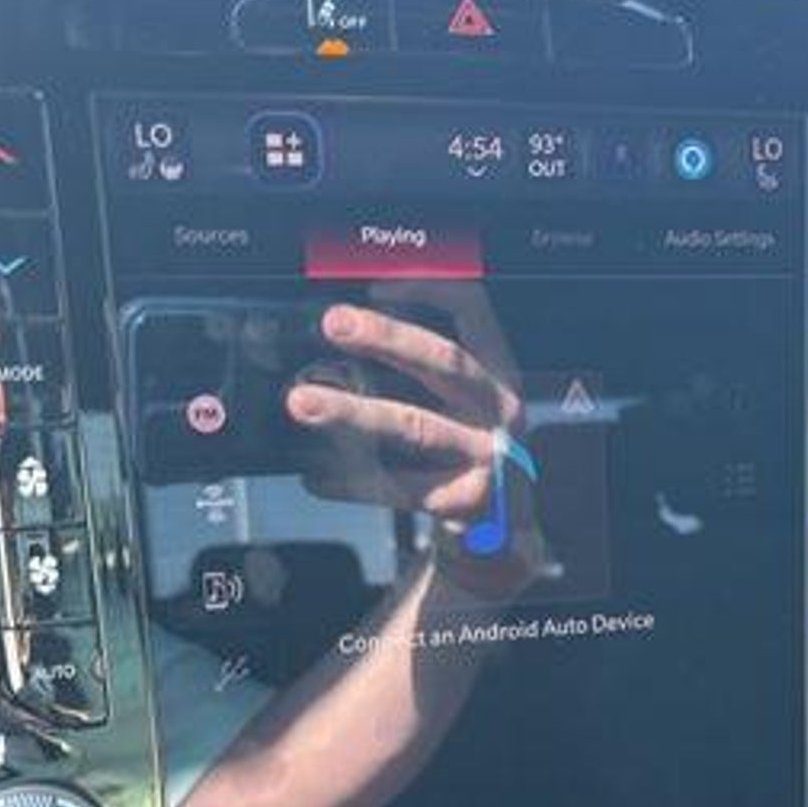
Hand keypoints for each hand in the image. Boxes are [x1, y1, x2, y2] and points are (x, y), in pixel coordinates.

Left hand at [283, 290, 522, 522]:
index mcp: (498, 372)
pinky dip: (349, 482)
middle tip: (335, 323)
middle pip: (445, 363)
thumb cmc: (469, 444)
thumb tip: (351, 324)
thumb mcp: (465, 398)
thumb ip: (423, 365)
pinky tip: (314, 475)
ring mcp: (484, 456)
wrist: (505, 520)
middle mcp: (498, 410)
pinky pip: (395, 488)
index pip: (473, 311)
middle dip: (387, 338)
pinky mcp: (460, 500)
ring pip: (413, 427)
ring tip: (302, 401)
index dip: (428, 290)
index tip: (374, 285)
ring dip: (353, 412)